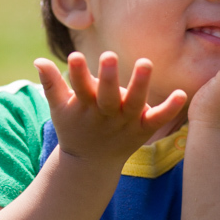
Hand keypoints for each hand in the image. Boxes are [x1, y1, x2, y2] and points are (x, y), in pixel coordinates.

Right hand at [34, 51, 186, 167]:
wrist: (91, 164)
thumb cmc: (74, 128)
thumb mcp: (59, 108)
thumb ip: (52, 84)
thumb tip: (38, 60)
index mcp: (84, 107)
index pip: (79, 88)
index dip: (77, 74)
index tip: (75, 56)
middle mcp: (106, 114)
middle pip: (106, 97)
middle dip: (107, 78)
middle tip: (108, 55)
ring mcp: (125, 123)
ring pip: (133, 104)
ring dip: (139, 85)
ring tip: (145, 62)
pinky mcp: (143, 129)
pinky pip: (157, 119)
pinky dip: (169, 109)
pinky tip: (181, 94)